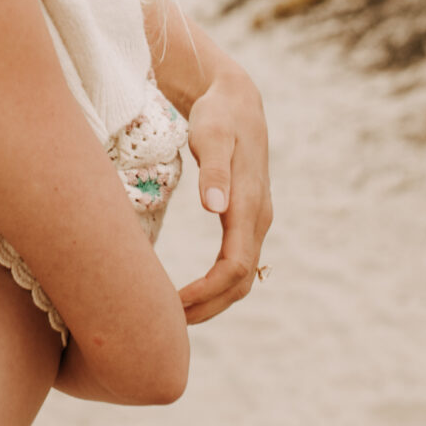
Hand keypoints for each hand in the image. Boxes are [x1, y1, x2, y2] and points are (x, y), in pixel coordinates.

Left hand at [178, 51, 272, 326]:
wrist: (236, 99)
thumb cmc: (219, 116)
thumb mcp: (213, 136)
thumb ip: (215, 172)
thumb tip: (215, 208)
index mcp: (249, 205)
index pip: (234, 266)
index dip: (206, 292)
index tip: (174, 304)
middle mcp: (257, 218)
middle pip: (240, 282)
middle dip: (209, 307)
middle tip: (168, 325)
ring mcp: (254, 219)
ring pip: (241, 276)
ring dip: (213, 301)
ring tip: (175, 315)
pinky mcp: (245, 216)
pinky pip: (236, 262)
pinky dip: (217, 285)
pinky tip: (191, 291)